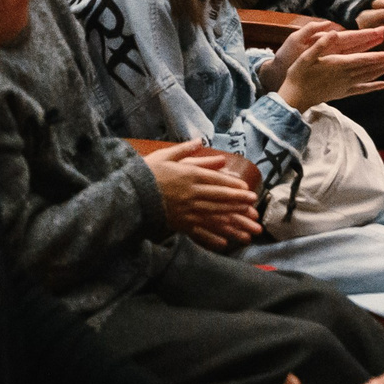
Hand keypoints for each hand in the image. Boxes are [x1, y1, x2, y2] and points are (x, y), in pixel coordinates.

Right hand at [145, 139, 262, 249]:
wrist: (129, 193)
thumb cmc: (147, 172)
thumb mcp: (165, 155)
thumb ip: (184, 149)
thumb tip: (199, 140)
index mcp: (189, 175)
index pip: (217, 181)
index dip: (234, 186)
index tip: (247, 190)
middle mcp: (192, 193)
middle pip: (220, 198)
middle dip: (239, 202)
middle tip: (254, 205)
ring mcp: (186, 211)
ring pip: (214, 216)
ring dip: (233, 221)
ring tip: (247, 225)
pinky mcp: (179, 224)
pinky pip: (199, 232)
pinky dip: (213, 238)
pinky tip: (225, 243)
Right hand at [277, 25, 383, 109]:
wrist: (295, 97)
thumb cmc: (298, 74)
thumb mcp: (305, 56)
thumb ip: (321, 44)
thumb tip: (334, 32)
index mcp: (337, 65)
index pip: (362, 60)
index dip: (378, 57)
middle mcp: (344, 76)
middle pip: (370, 68)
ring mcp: (345, 85)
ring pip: (368, 77)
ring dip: (383, 71)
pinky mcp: (342, 92)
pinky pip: (362, 89)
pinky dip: (373, 87)